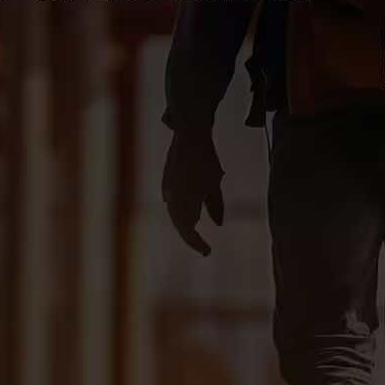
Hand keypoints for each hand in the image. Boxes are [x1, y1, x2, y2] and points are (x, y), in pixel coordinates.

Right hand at [162, 129, 224, 256]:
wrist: (188, 133)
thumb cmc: (206, 158)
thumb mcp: (214, 182)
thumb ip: (215, 204)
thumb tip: (218, 224)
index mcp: (183, 201)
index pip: (188, 230)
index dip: (197, 243)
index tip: (207, 252)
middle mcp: (171, 197)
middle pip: (179, 224)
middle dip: (191, 235)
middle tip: (203, 245)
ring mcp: (167, 188)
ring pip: (175, 213)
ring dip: (186, 223)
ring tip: (197, 229)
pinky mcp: (166, 179)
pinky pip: (173, 202)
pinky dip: (182, 210)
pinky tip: (190, 210)